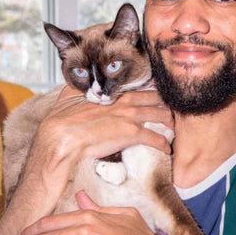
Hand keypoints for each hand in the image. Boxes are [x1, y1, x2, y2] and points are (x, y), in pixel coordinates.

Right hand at [32, 87, 173, 171]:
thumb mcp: (68, 96)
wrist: (63, 138)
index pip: (141, 87)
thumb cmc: (63, 120)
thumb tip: (76, 85)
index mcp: (113, 92)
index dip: (152, 93)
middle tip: (170, 113)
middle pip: (157, 99)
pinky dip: (164, 144)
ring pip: (162, 116)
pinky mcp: (132, 134)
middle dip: (166, 106)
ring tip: (172, 130)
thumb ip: (78, 89)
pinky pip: (157, 138)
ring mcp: (131, 117)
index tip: (156, 98)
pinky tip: (167, 149)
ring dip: (170, 124)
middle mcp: (126, 101)